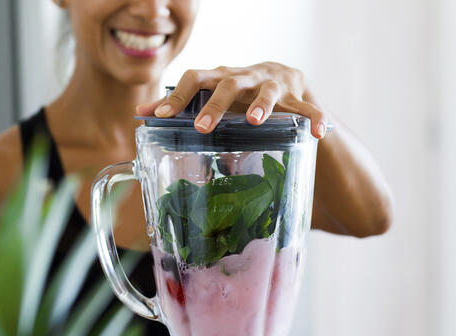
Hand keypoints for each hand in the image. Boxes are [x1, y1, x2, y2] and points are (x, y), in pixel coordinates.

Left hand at [136, 62, 326, 138]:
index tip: (161, 117)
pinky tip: (319, 133)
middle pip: (227, 84)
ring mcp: (272, 84)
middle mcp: (244, 77)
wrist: (282, 78)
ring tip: (255, 121)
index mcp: (219, 77)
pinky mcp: (297, 95)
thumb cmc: (237, 93)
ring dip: (262, 105)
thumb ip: (179, 105)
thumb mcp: (210, 95)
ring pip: (267, 91)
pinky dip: (315, 118)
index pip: (194, 79)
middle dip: (215, 105)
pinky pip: (308, 108)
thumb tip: (140, 113)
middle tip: (203, 127)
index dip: (177, 96)